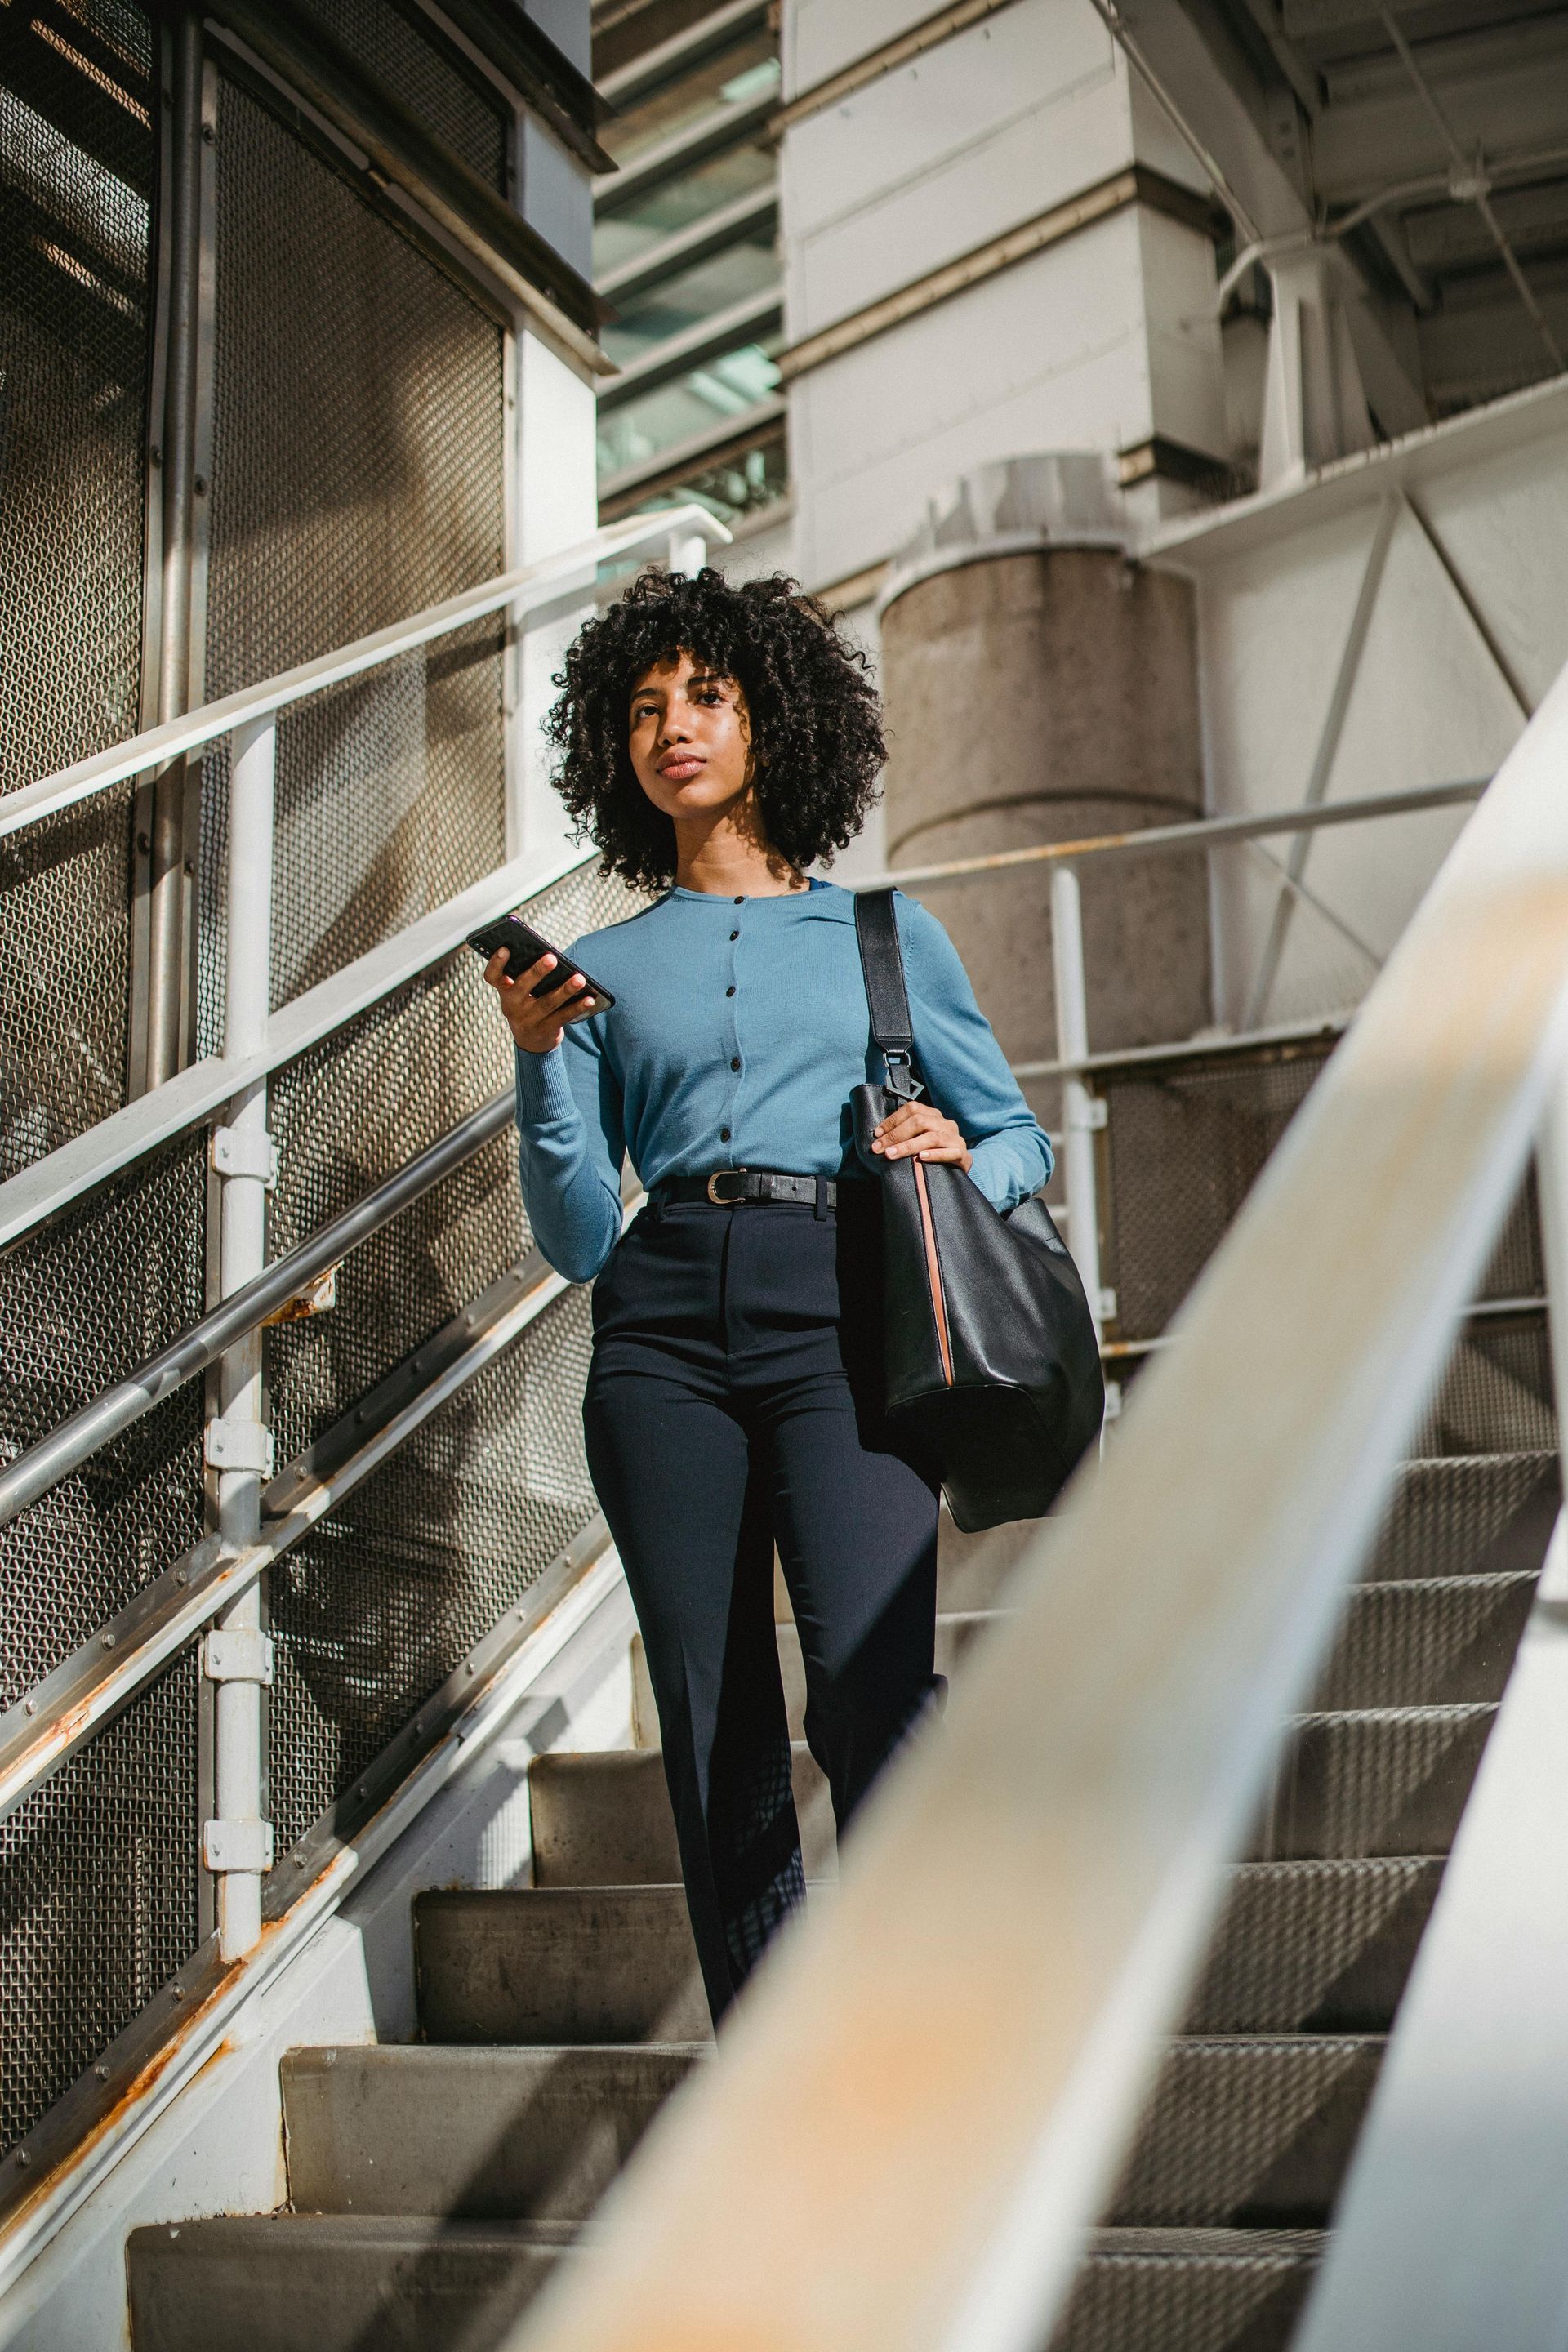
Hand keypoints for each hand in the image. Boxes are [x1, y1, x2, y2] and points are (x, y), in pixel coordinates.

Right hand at [483, 945, 597, 1053]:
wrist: (531, 1041)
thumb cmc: (528, 1004)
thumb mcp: (521, 992)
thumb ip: (529, 976)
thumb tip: (553, 957)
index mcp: (505, 990)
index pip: (493, 976)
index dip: (496, 963)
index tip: (505, 948)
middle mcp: (512, 1005)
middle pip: (523, 986)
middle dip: (537, 972)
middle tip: (552, 958)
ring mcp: (528, 1020)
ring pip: (548, 1003)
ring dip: (565, 990)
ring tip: (579, 979)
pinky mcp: (545, 1030)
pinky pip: (563, 1017)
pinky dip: (577, 1007)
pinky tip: (590, 999)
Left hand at [871, 1100, 971, 1171]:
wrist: (958, 1170)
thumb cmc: (933, 1153)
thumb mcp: (919, 1139)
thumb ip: (905, 1134)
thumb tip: (879, 1137)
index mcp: (934, 1116)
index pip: (912, 1109)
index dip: (892, 1120)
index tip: (877, 1134)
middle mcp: (945, 1124)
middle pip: (919, 1121)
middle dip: (896, 1135)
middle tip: (879, 1148)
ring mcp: (955, 1138)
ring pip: (931, 1137)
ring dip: (908, 1146)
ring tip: (892, 1154)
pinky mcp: (963, 1155)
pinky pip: (949, 1153)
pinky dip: (934, 1154)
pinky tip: (921, 1158)